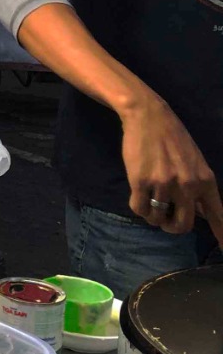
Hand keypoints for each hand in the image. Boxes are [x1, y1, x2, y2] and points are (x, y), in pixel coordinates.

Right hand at [120, 98, 222, 241]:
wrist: (149, 117)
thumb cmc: (173, 138)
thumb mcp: (196, 162)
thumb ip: (199, 187)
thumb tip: (202, 213)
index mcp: (205, 180)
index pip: (218, 215)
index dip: (222, 237)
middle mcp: (187, 185)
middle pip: (183, 225)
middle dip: (172, 227)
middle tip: (166, 220)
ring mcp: (163, 184)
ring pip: (158, 219)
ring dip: (153, 216)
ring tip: (150, 201)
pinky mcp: (141, 181)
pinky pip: (140, 209)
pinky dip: (139, 208)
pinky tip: (139, 197)